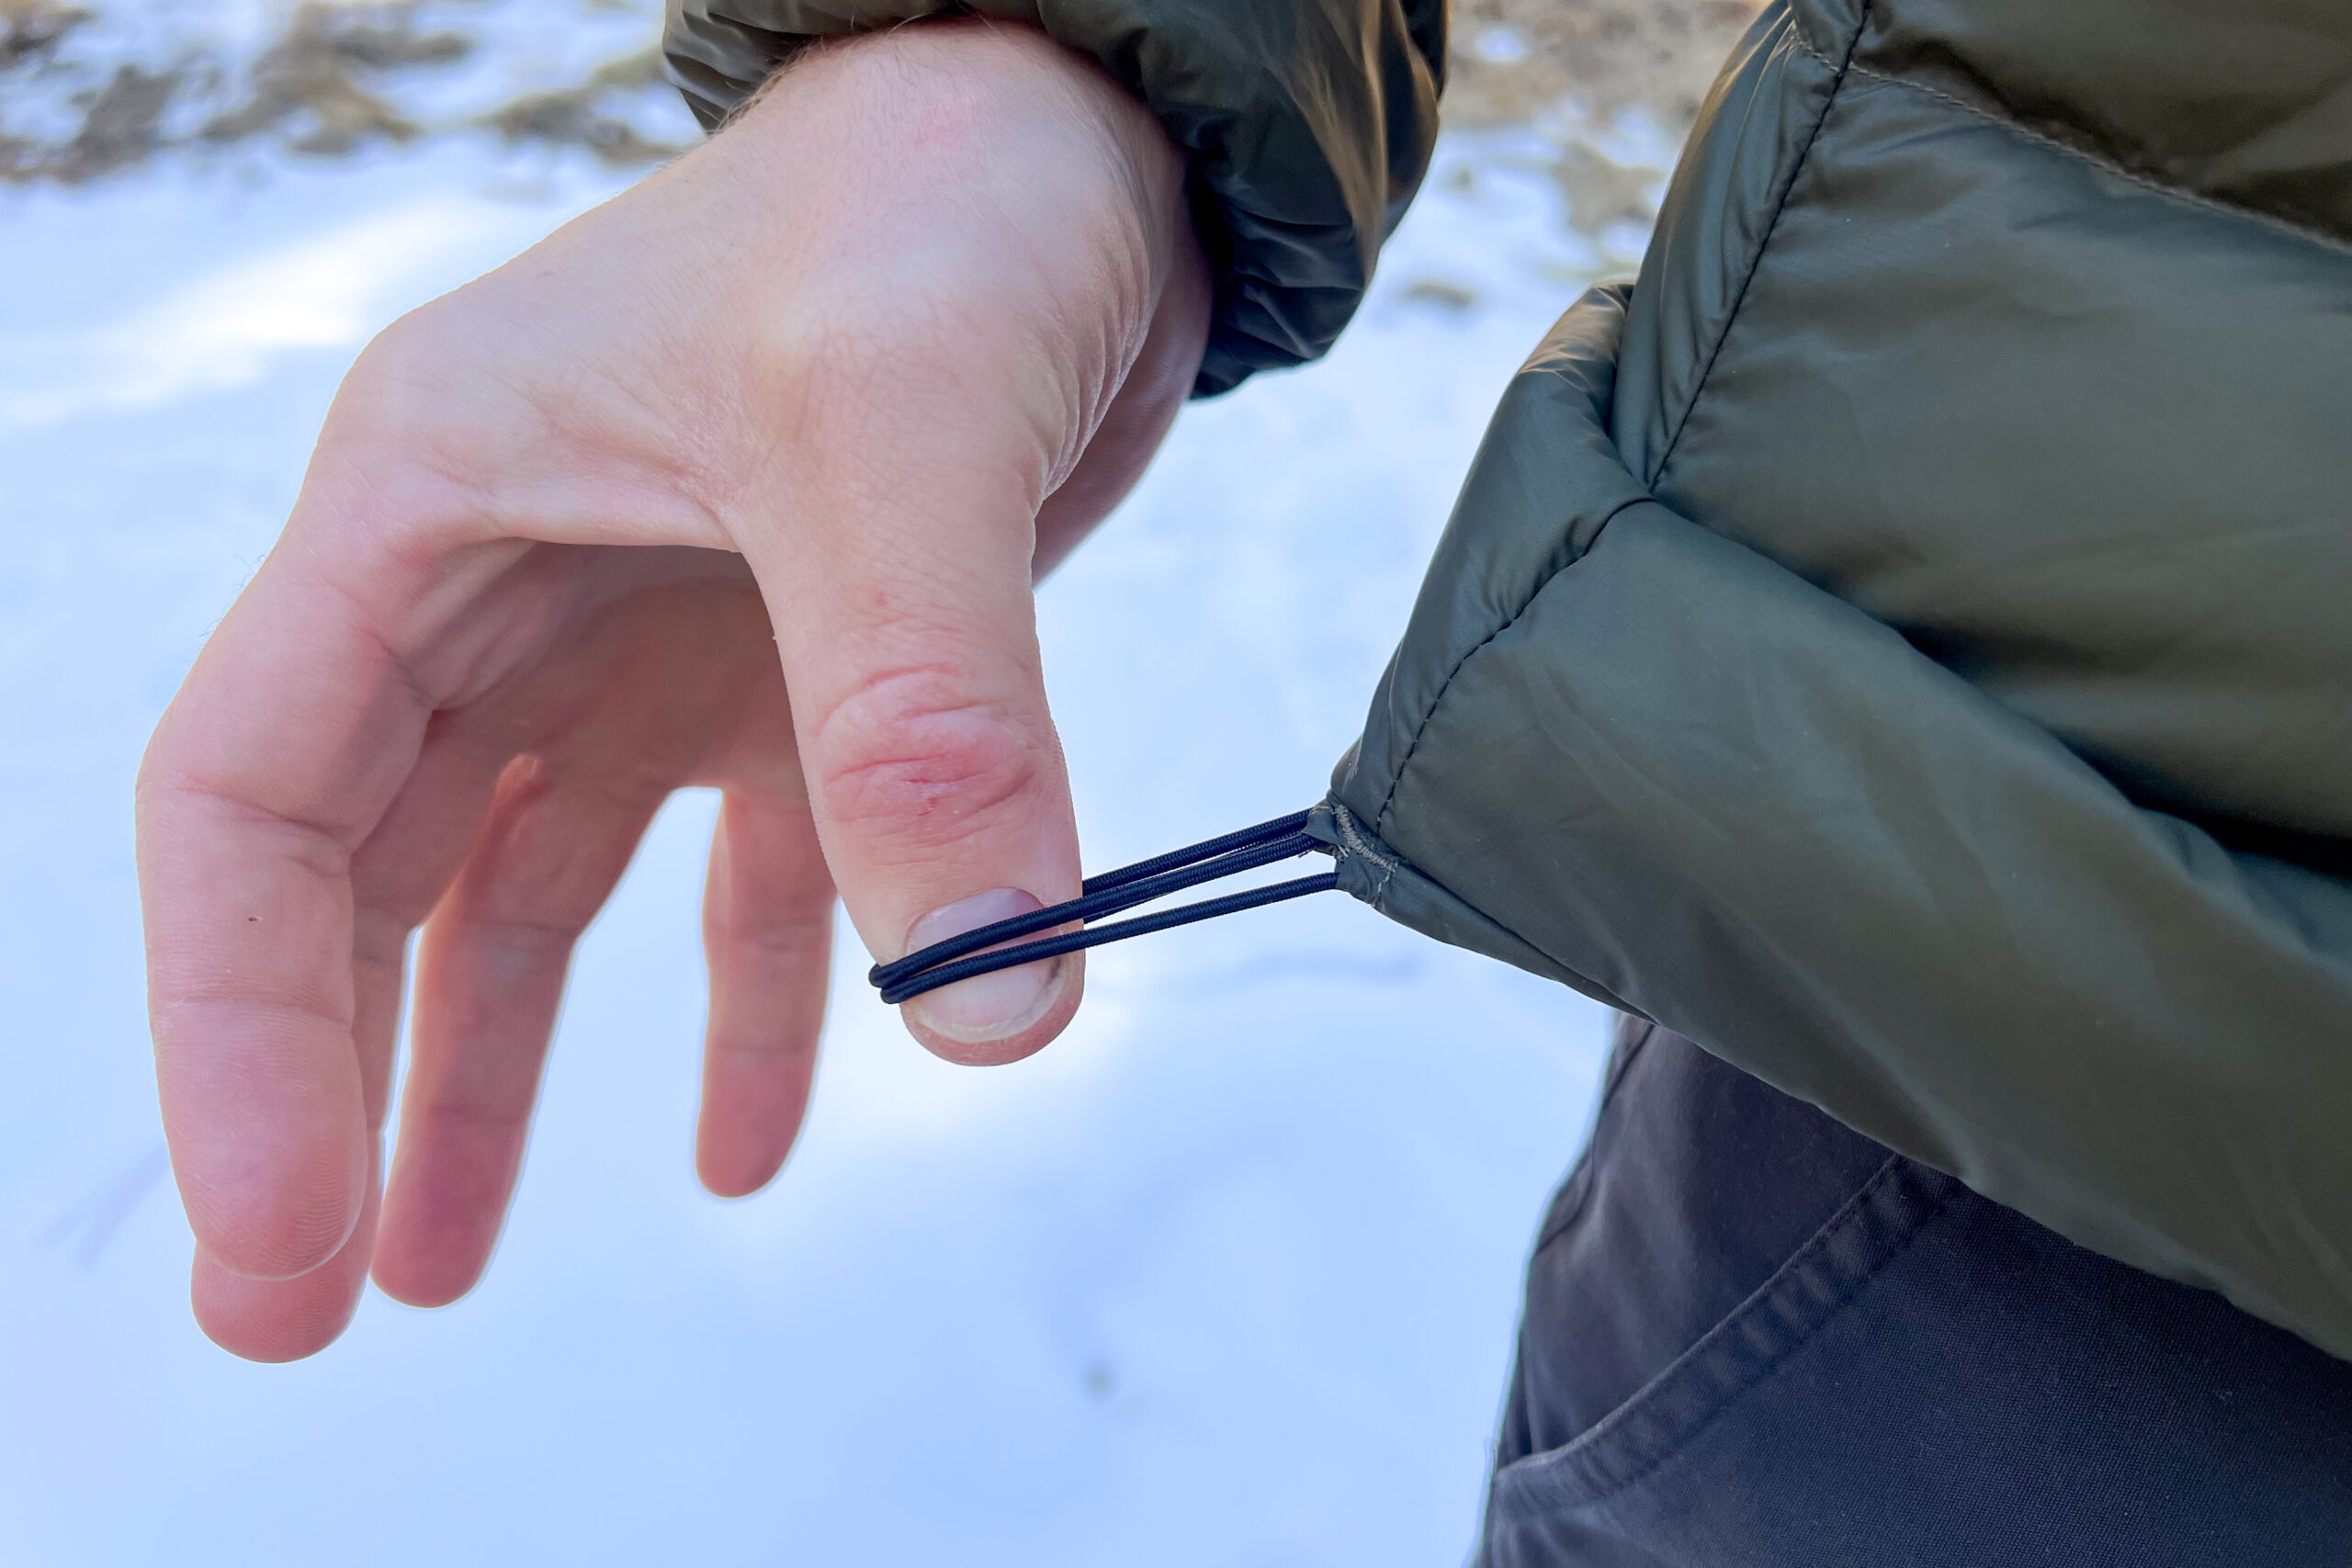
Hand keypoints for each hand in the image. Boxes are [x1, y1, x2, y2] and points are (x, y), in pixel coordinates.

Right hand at [134, 20, 1209, 1360]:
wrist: (1076, 134)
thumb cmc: (933, 201)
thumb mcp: (900, 439)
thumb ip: (923, 720)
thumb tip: (994, 1006)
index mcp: (429, 505)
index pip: (248, 802)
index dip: (242, 1030)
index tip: (281, 1236)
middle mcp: (505, 579)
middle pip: (357, 870)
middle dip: (331, 1087)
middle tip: (310, 1303)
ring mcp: (644, 626)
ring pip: (524, 889)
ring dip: (491, 1076)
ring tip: (446, 1266)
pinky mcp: (790, 660)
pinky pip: (730, 871)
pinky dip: (739, 1002)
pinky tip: (747, 1136)